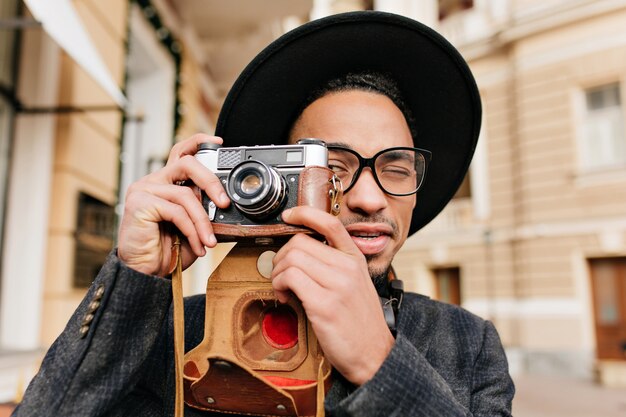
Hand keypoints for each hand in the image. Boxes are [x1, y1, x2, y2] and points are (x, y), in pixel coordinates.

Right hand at [118, 134, 230, 276]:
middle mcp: (153, 181)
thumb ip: (204, 210)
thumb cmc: (168, 250)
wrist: (146, 273)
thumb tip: (225, 203)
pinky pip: (176, 211)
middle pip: (186, 163)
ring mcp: (144, 190)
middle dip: (211, 182)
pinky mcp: (139, 203)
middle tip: (225, 203)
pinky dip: (192, 229)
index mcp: (165, 182)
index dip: (199, 143)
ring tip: (209, 241)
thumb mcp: (193, 226)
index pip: (180, 153)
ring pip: (186, 194)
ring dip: (203, 221)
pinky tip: (197, 245)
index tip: (220, 143)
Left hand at [271, 206, 394, 385]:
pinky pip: (290, 278)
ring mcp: (337, 284)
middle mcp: (348, 267)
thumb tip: (298, 254)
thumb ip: (333, 265)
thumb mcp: (354, 284)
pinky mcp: (324, 304)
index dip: (305, 213)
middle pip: (300, 242)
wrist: (375, 355)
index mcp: (355, 259)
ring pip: (292, 258)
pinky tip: (285, 297)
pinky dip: (279, 285)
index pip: (330, 223)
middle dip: (281, 256)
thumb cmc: (359, 323)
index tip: (289, 215)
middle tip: (281, 274)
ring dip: (278, 272)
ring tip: (283, 288)